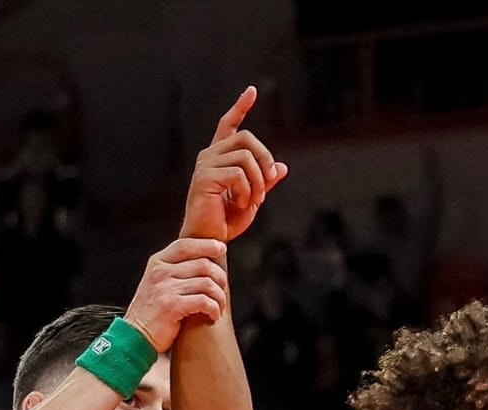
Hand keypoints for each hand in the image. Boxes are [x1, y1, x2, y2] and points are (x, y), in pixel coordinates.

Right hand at [121, 236, 229, 353]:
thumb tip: (204, 261)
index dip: (207, 244)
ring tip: (219, 307)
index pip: (186, 245)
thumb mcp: (158, 283)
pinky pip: (204, 301)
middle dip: (219, 277)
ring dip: (219, 296)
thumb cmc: (152, 312)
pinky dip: (214, 309)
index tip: (221, 248)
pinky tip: (214, 315)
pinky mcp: (172, 306)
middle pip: (202, 264)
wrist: (136, 337)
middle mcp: (161, 272)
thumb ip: (175, 270)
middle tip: (223, 290)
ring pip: (207, 283)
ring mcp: (166, 288)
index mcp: (158, 262)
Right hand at [182, 86, 287, 245]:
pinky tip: (243, 203)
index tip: (252, 91)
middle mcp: (210, 155)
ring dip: (259, 181)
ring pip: (246, 156)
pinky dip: (248, 190)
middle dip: (265, 159)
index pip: (229, 125)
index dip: (240, 107)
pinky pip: (238, 173)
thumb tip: (283, 168)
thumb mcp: (253, 199)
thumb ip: (265, 182)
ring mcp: (206, 164)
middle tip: (270, 182)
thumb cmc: (226, 222)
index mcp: (220, 157)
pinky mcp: (205, 177)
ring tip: (255, 200)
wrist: (209, 240)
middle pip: (247, 138)